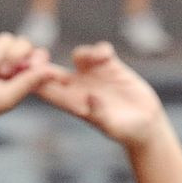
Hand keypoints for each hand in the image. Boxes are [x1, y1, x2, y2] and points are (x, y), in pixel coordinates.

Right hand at [0, 33, 63, 129]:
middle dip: (13, 55)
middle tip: (1, 73)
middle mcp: (12, 65)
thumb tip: (57, 72)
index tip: (28, 67)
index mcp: (24, 79)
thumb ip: (32, 81)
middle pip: (24, 44)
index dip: (37, 59)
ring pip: (6, 38)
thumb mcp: (9, 96)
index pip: (40, 58)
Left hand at [36, 43, 165, 148]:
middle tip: (41, 53)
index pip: (45, 90)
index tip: (36, 69)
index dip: (34, 78)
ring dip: (84, 53)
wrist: (147, 126)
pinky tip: (108, 55)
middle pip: (52, 70)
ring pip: (79, 56)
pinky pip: (100, 52)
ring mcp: (95, 77)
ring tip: (100, 59)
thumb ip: (99, 114)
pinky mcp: (113, 69)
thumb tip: (89, 96)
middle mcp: (80, 88)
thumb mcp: (113, 127)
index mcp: (73, 104)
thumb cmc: (127, 132)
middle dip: (42, 60)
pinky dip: (100, 50)